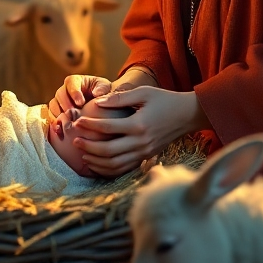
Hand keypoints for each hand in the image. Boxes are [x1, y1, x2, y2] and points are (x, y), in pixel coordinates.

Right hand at [47, 74, 111, 125]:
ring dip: (59, 115)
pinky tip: (60, 132)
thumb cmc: (102, 94)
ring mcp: (59, 102)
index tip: (81, 103)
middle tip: (73, 114)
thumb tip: (97, 93)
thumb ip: (102, 88)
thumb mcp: (105, 88)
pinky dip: (54, 124)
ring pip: (54, 106)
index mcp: (75, 81)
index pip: (71, 83)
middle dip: (66, 104)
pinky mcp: (56, 114)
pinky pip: (51, 117)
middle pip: (60, 94)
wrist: (100, 108)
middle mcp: (64, 90)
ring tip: (67, 124)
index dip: (74, 93)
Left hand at [70, 85, 207, 176]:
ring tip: (83, 154)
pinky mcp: (147, 157)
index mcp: (139, 124)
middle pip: (108, 151)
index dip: (90, 125)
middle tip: (75, 141)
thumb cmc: (165, 100)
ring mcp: (145, 152)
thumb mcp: (143, 92)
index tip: (77, 121)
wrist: (188, 115)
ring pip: (115, 164)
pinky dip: (109, 169)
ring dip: (96, 161)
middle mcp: (141, 142)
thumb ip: (120, 97)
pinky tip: (98, 163)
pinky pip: (124, 168)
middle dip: (88, 147)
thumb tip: (97, 102)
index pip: (107, 128)